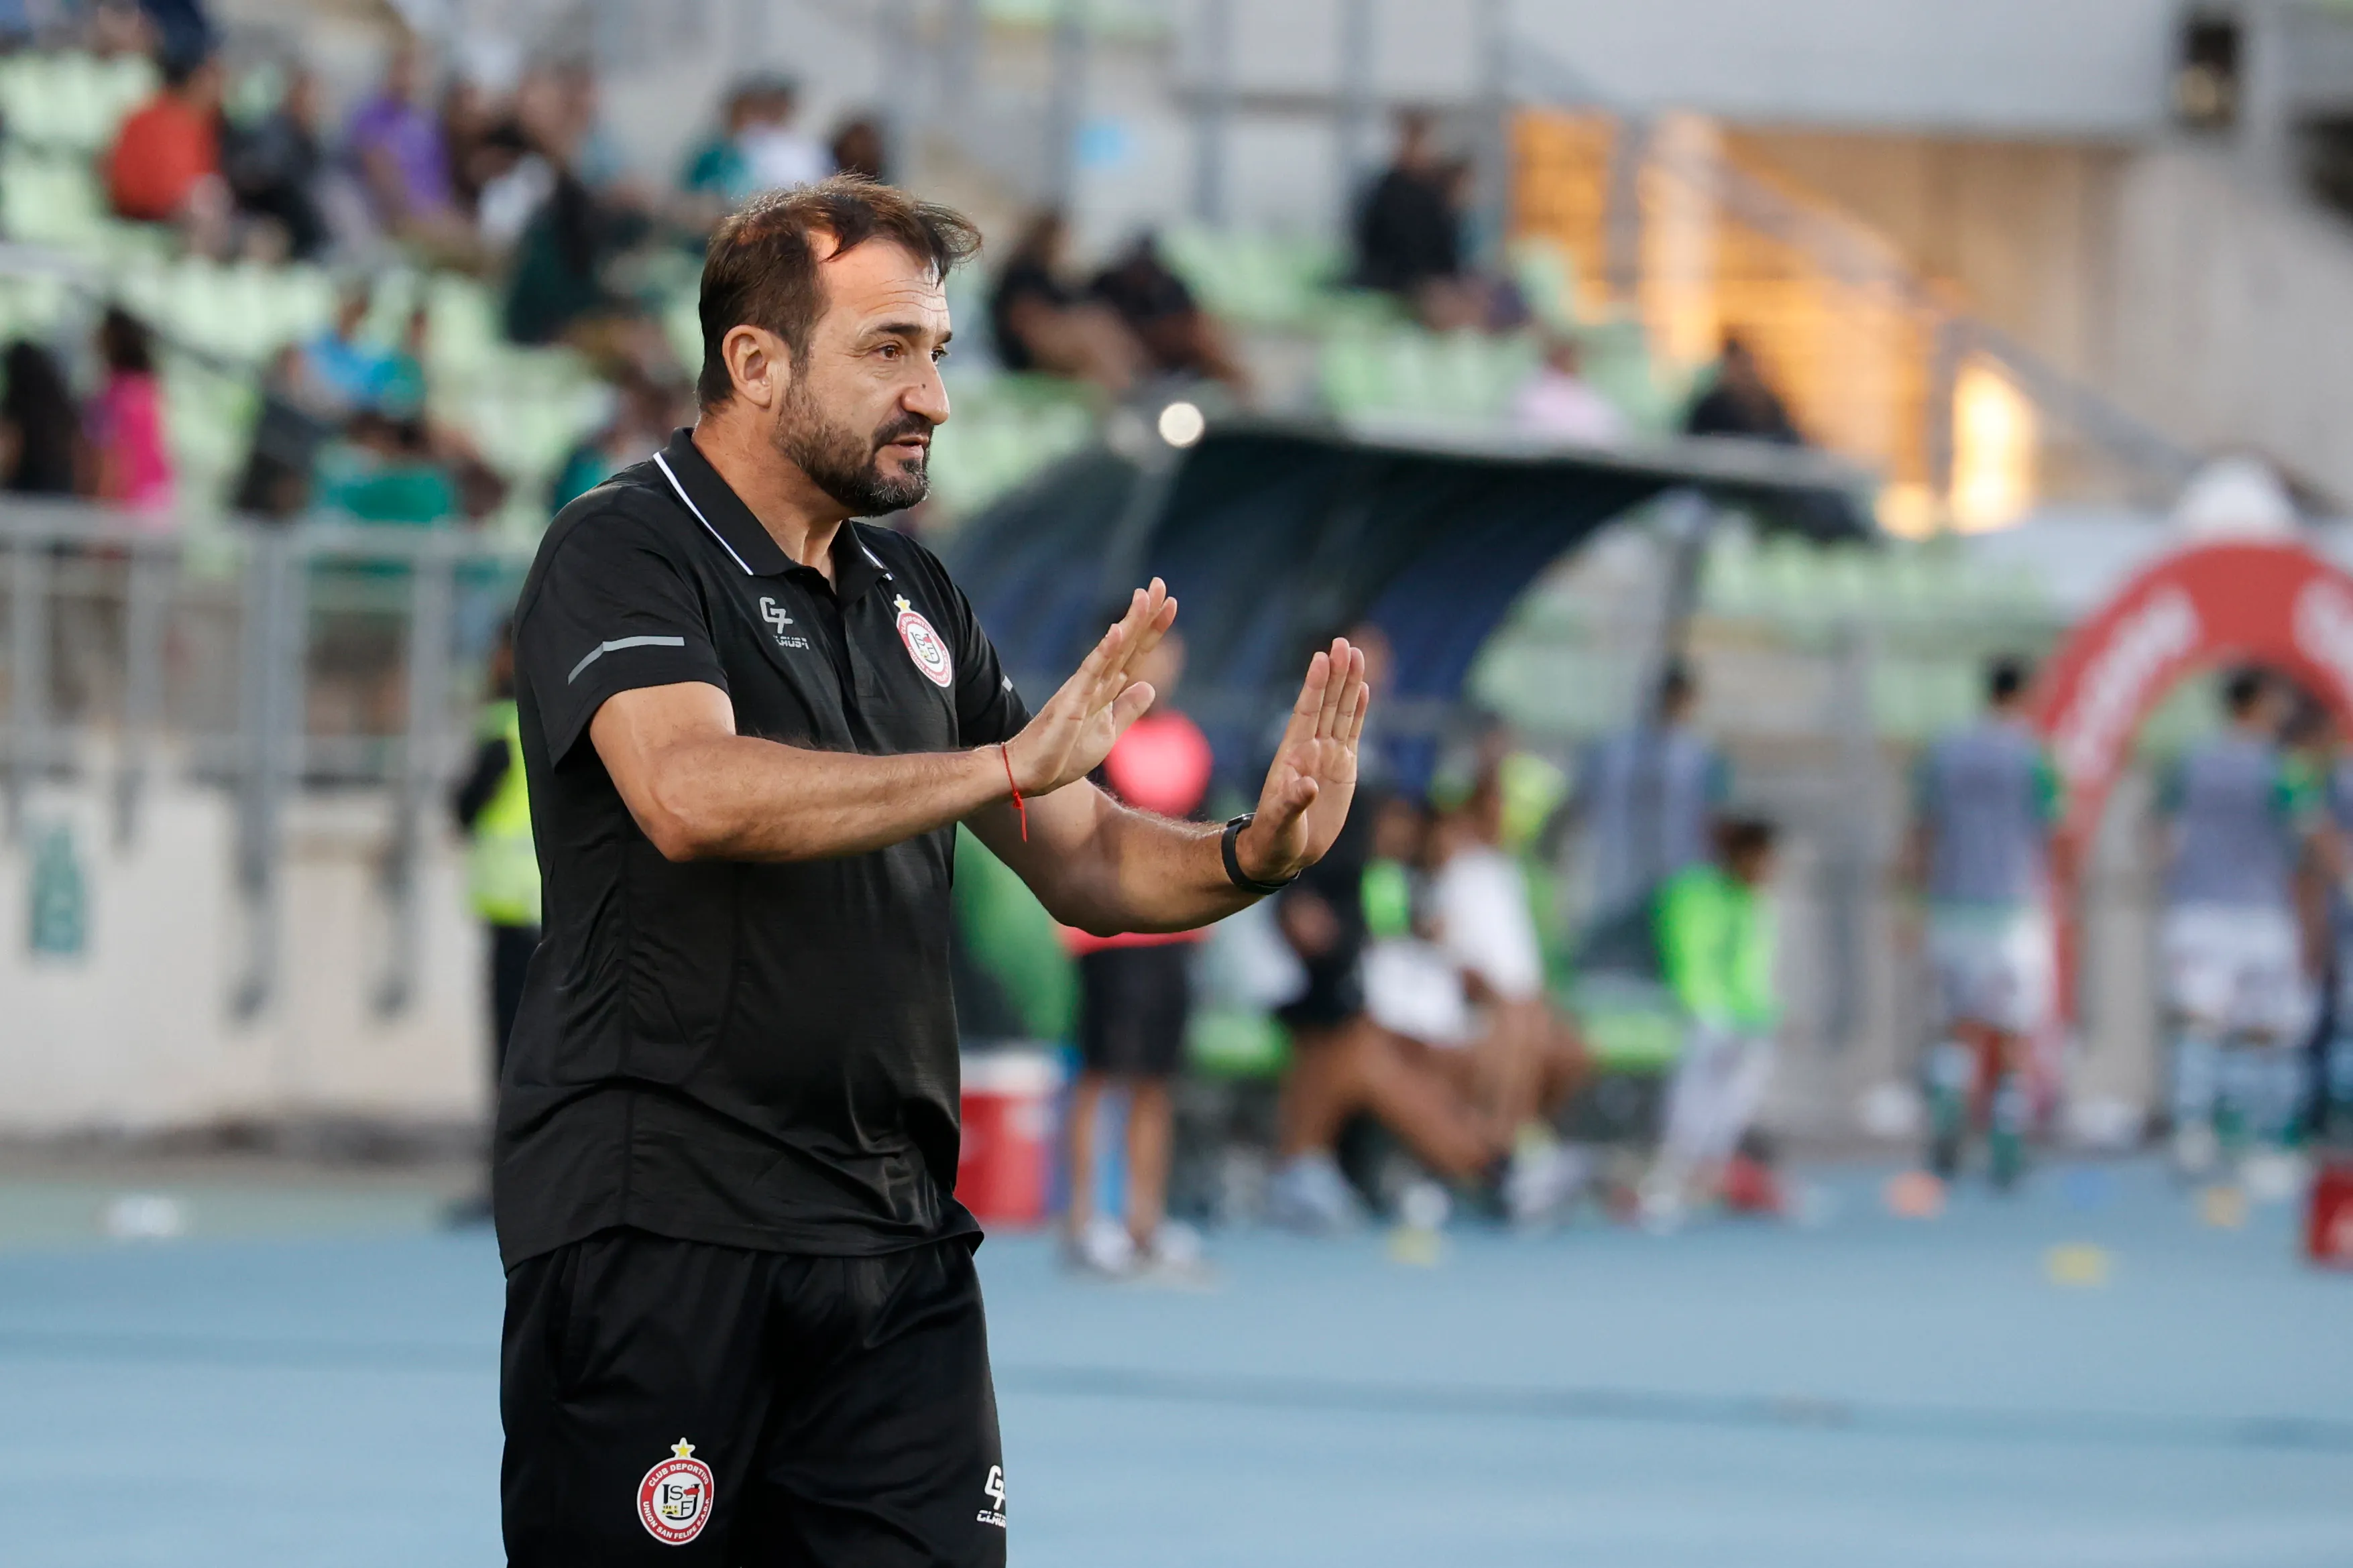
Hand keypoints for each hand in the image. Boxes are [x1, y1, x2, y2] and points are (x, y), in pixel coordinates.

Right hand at [1004, 579, 1176, 795]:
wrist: (1031, 775)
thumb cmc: (1063, 756)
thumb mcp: (1107, 733)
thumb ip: (1127, 710)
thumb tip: (1149, 686)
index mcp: (1106, 691)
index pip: (1136, 654)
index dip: (1153, 630)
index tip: (1170, 603)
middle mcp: (1096, 682)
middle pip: (1127, 644)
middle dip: (1145, 615)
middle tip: (1159, 583)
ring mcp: (1083, 688)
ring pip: (1112, 650)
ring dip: (1129, 623)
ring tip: (1144, 595)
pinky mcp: (1071, 699)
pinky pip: (1090, 671)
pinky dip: (1104, 650)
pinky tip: (1117, 631)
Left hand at [1236, 638, 1369, 883]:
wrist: (1286, 853)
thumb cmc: (1275, 838)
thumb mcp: (1280, 822)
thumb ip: (1292, 803)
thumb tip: (1306, 785)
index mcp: (1293, 755)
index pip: (1307, 713)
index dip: (1314, 686)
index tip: (1321, 658)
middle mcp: (1311, 749)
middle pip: (1327, 704)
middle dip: (1335, 674)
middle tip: (1344, 643)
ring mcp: (1328, 756)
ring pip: (1342, 712)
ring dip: (1349, 684)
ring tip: (1357, 654)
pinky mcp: (1344, 768)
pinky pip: (1353, 732)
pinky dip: (1359, 711)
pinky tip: (1363, 689)